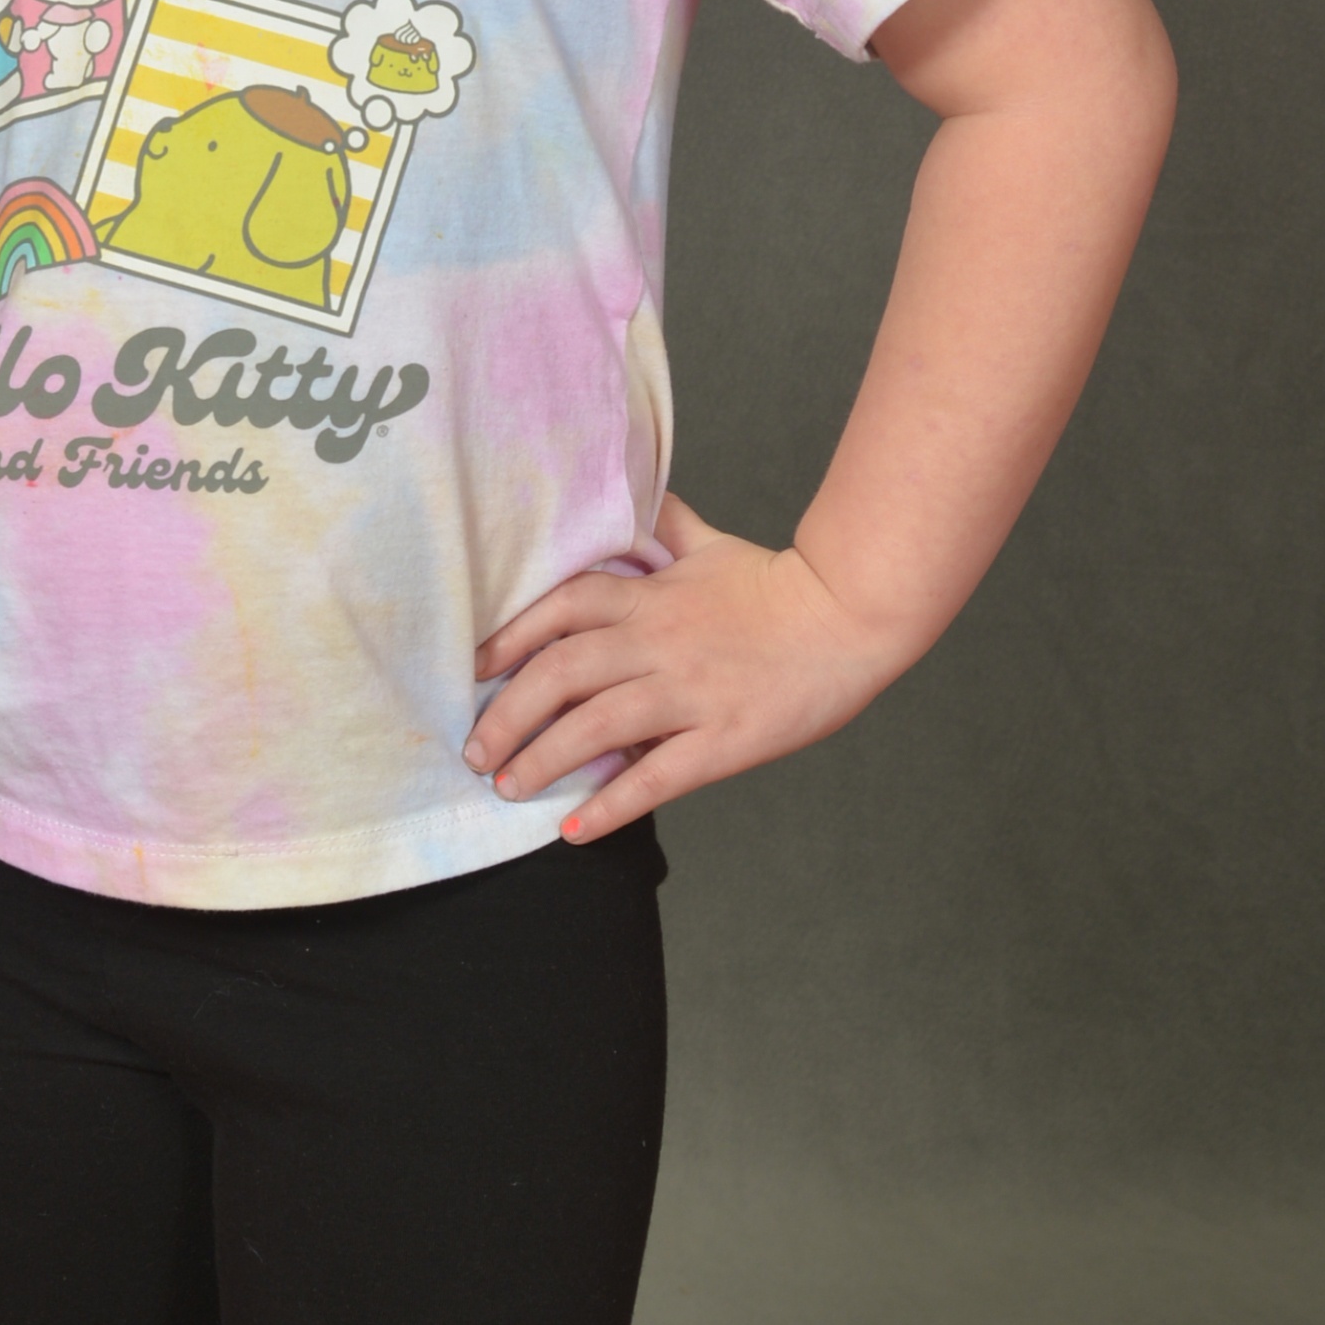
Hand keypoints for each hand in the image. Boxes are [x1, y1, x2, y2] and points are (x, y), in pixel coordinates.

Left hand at [462, 494, 917, 842]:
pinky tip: (574, 829)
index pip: (560, 608)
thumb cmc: (777, 584)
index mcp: (650, 597)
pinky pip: (655, 777)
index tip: (473, 670)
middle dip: (508, 715)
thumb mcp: (710, 546)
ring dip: (542, 761)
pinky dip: (610, 805)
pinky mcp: (723, 740)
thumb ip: (663, 527)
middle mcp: (658, 643)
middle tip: (476, 750)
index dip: (509, 638)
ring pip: (595, 727)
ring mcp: (689, 693)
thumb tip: (633, 495)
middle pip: (561, 673)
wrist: (851, 616)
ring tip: (508, 787)